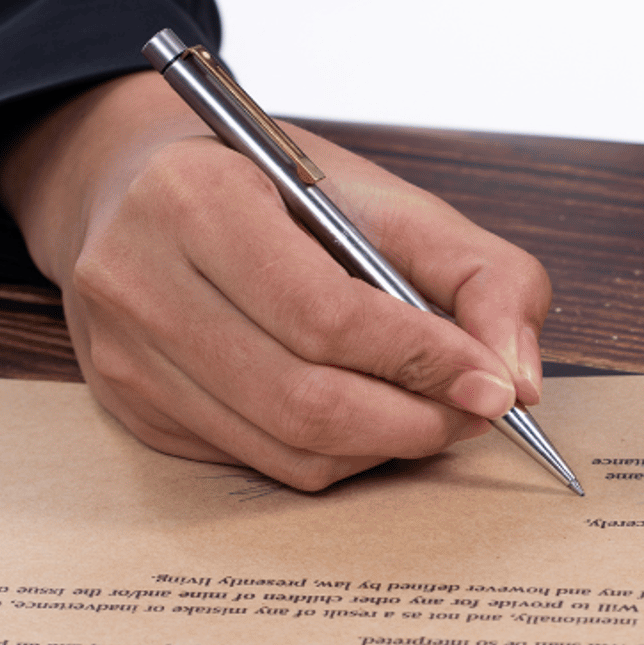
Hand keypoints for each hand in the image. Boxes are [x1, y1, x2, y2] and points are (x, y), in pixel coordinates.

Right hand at [0, 71, 550, 489]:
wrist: (139, 183)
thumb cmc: (274, 189)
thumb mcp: (388, 201)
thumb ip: (483, 275)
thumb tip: (518, 381)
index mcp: (196, 198)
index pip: (327, 315)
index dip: (424, 361)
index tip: (494, 385)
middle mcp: (139, 278)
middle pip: (305, 398)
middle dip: (414, 420)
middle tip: (474, 412)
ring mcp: (125, 353)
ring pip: (285, 446)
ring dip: (381, 445)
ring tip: (429, 412)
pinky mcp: (131, 407)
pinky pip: (259, 461)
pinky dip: (333, 453)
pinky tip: (361, 414)